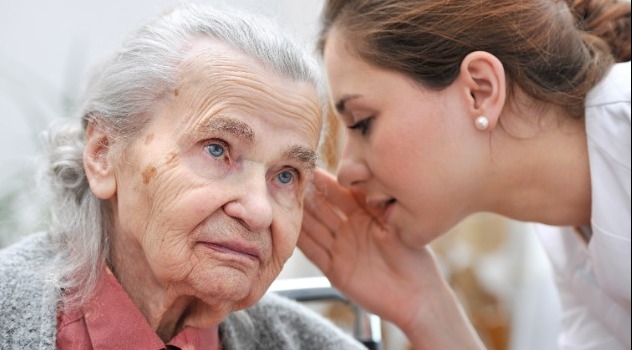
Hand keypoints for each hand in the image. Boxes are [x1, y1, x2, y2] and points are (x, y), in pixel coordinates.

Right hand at [298, 169, 484, 348]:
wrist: (416, 297)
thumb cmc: (415, 260)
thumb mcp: (397, 227)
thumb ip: (377, 206)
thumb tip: (365, 179)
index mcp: (367, 216)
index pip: (342, 195)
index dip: (327, 183)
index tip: (311, 169)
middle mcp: (351, 231)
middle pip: (324, 210)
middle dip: (308, 195)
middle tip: (290, 180)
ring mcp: (342, 250)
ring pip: (315, 229)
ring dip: (301, 216)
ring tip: (283, 200)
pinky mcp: (335, 270)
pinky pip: (314, 253)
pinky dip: (301, 242)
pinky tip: (288, 230)